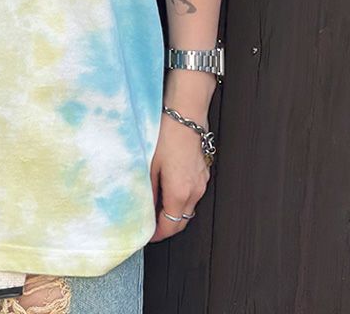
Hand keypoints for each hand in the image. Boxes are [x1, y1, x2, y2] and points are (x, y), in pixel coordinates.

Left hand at [147, 107, 210, 242]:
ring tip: (157, 204)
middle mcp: (195, 192)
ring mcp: (202, 182)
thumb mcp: (150, 164)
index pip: (170, 227)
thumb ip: (148, 190)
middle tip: (150, 223)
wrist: (186, 113)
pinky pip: (194, 193)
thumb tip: (144, 206)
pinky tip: (169, 187)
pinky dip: (182, 198)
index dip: (157, 235)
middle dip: (167, 226)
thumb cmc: (167, 134)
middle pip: (182, 221)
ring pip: (189, 208)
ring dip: (175, 211)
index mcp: (180, 193)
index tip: (147, 235)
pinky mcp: (204, 172)